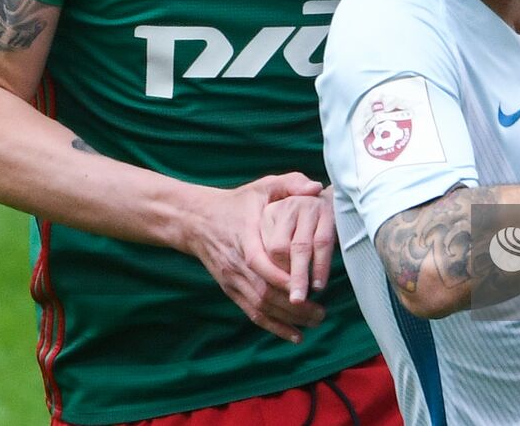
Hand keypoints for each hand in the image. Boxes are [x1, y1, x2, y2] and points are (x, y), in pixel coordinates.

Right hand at [183, 172, 326, 343]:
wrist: (198, 220)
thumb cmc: (237, 203)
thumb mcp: (262, 186)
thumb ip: (290, 183)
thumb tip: (315, 187)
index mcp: (245, 236)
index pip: (260, 262)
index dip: (280, 278)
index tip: (305, 288)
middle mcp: (237, 263)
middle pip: (263, 291)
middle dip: (292, 306)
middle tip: (321, 313)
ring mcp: (233, 279)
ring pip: (259, 305)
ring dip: (287, 319)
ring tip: (315, 323)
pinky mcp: (231, 290)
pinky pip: (252, 312)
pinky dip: (273, 326)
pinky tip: (295, 335)